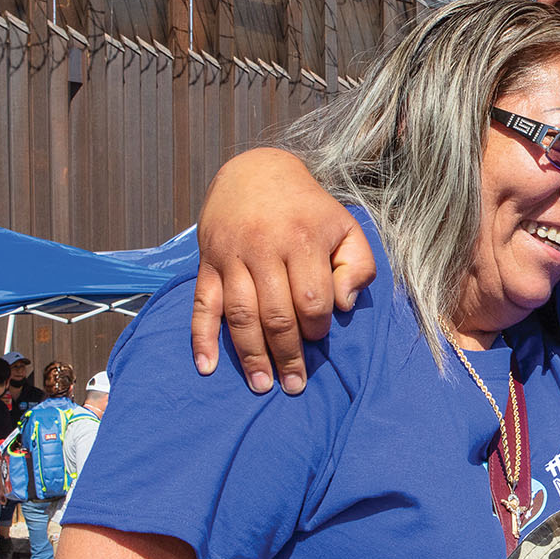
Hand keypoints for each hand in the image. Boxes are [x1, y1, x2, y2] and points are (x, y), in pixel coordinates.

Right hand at [190, 149, 377, 393]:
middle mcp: (264, 248)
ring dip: (250, 355)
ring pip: (240, 314)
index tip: (319, 337)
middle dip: (287, 354)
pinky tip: (206, 366)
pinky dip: (201, 337)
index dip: (317, 325)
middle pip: (275, 313)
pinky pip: (201, 304)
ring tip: (262, 384)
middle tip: (294, 385)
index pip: (311, 298)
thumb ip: (358, 265)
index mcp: (302, 238)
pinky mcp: (208, 263)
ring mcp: (231, 256)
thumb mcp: (345, 227)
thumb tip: (344, 306)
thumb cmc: (308, 210)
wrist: (255, 173)